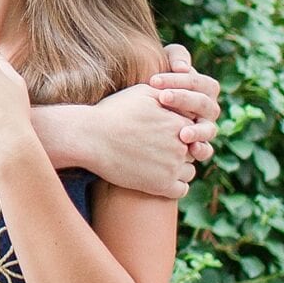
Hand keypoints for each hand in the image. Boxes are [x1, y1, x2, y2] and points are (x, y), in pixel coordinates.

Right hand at [87, 83, 196, 198]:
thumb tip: (180, 98)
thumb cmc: (113, 113)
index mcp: (179, 123)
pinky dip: (174, 185)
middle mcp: (181, 146)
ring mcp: (172, 167)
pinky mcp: (161, 186)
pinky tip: (158, 177)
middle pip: (193, 150)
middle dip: (180, 148)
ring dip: (178, 168)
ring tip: (157, 162)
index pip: (193, 129)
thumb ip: (168, 95)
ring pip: (189, 171)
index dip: (180, 130)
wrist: (90, 138)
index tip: (164, 132)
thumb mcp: (142, 93)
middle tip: (159, 147)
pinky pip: (182, 189)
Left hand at [153, 42, 220, 164]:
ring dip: (197, 131)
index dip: (178, 80)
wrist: (139, 106)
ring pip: (209, 129)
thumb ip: (175, 56)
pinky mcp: (197, 145)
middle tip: (162, 97)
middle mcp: (208, 109)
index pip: (198, 82)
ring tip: (182, 134)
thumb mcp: (163, 60)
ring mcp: (204, 128)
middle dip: (183, 99)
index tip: (153, 80)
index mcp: (204, 88)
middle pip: (203, 103)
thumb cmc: (155, 80)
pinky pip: (206, 150)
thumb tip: (182, 68)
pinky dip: (201, 150)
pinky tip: (190, 150)